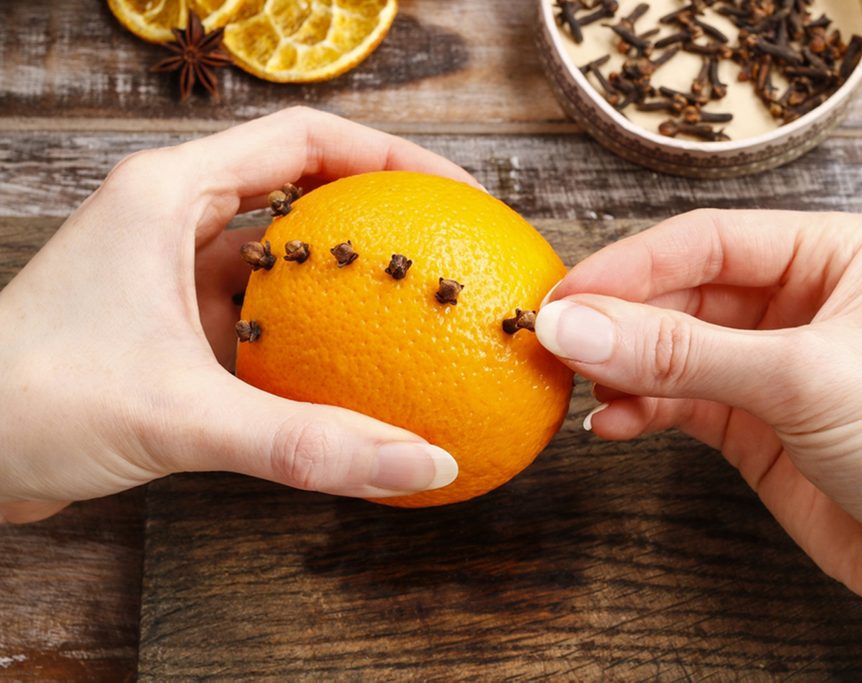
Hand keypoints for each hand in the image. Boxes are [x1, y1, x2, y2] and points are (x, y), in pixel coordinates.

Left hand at [0, 107, 471, 524]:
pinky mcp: (173, 328)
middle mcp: (172, 221)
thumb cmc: (27, 402)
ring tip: (414, 304)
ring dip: (344, 279)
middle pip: (303, 188)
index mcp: (168, 194)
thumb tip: (419, 461)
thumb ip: (306, 442)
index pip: (304, 140)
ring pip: (284, 259)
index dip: (391, 155)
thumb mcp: (182, 415)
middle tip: (448, 247)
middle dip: (379, 212)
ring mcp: (172, 275)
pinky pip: (264, 315)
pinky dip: (311, 335)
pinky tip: (354, 369)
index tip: (454, 192)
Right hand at [535, 210, 861, 679]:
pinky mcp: (755, 426)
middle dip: (620, 321)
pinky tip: (613, 423)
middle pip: (682, 294)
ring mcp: (774, 366)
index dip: (630, 267)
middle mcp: (800, 302)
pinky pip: (680, 403)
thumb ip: (680, 352)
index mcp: (832, 254)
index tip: (567, 296)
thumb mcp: (801, 376)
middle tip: (557, 341)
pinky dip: (641, 411)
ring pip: (673, 351)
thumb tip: (577, 326)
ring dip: (624, 368)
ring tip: (582, 387)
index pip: (707, 241)